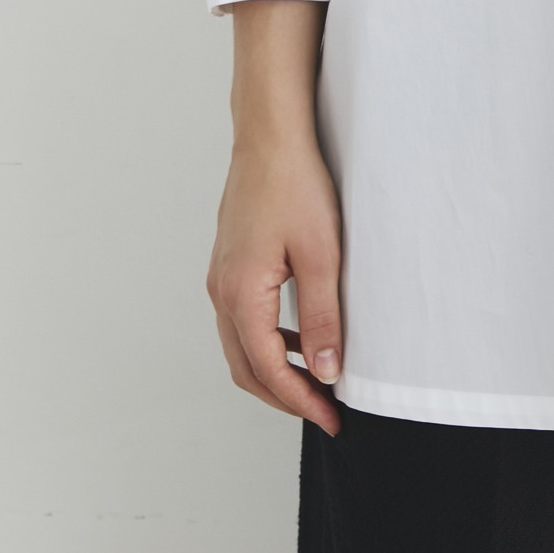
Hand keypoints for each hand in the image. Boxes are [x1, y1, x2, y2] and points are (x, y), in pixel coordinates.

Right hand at [205, 0, 343, 435]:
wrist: (271, 135)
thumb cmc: (296, 184)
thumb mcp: (322, 254)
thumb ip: (324, 317)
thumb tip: (326, 372)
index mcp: (240, 294)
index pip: (267, 370)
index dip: (300, 401)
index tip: (332, 418)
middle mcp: (222, 291)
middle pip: (245, 368)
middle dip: (284, 396)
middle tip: (325, 411)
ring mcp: (221, 277)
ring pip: (241, 346)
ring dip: (275, 371)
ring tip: (317, 382)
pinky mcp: (230, 263)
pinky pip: (243, 320)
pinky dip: (269, 342)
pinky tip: (303, 337)